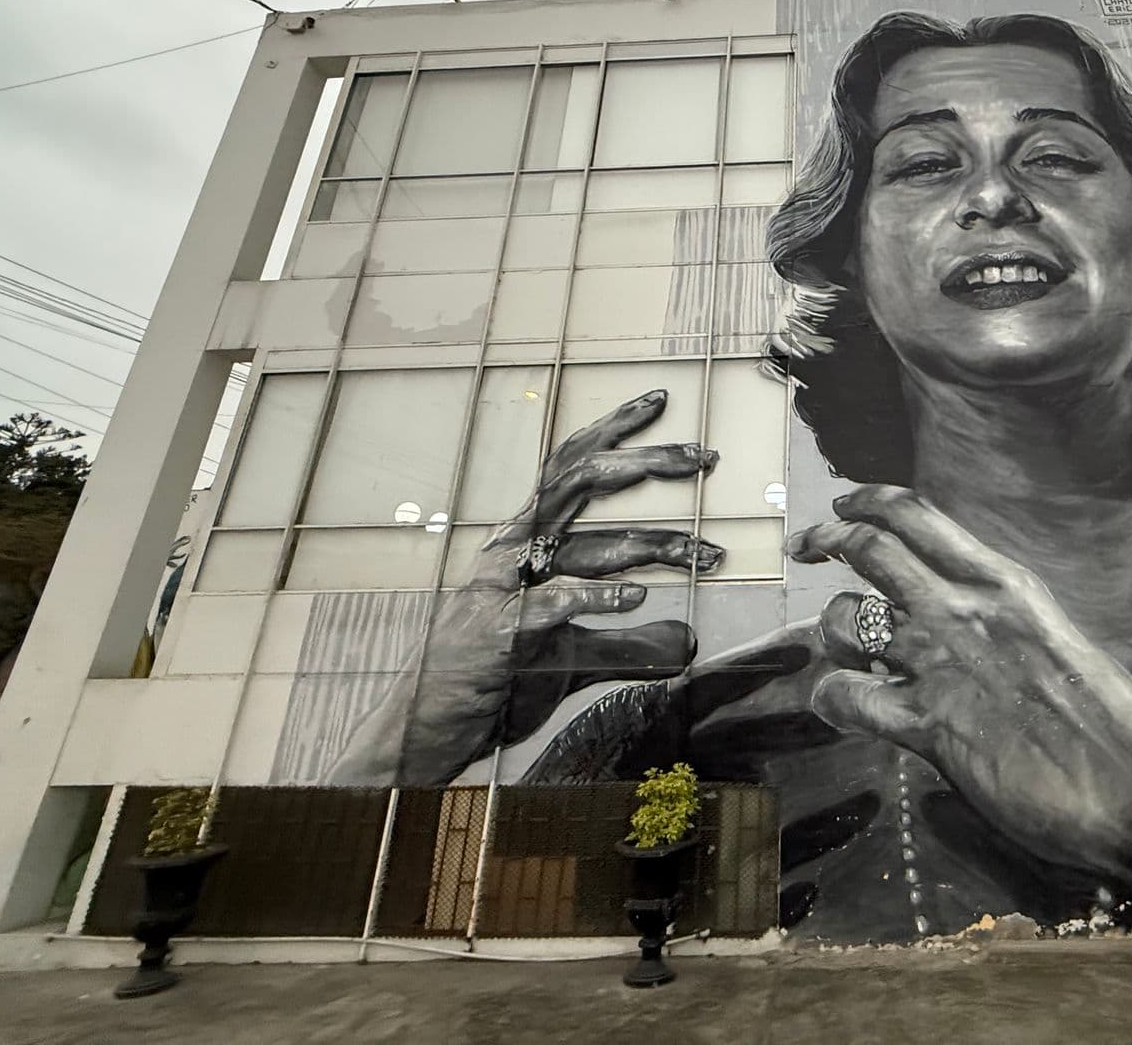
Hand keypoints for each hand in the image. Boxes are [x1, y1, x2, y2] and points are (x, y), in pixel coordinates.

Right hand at [332, 389, 720, 784]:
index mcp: (524, 541)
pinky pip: (551, 606)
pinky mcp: (498, 636)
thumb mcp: (572, 659)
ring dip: (649, 546)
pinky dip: (596, 599)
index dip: (613, 428)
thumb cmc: (496, 683)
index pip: (570, 466)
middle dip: (647, 463)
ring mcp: (501, 590)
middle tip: (705, 458)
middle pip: (580, 483)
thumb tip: (686, 642)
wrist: (426, 732)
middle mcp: (511, 550)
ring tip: (703, 552)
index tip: (661, 400)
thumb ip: (629, 646)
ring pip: (579, 544)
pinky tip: (636, 598)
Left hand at [790, 484, 1131, 886]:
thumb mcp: (1055, 641)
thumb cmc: (1108, 722)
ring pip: (845, 619)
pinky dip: (831, 698)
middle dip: (827, 540)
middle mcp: (966, 611)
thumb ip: (1004, 627)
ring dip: (828, 632)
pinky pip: (848, 697)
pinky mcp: (928, 726)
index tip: (841, 505)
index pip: (919, 516)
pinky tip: (842, 706)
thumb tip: (969, 631)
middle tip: (806, 547)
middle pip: (870, 548)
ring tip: (839, 651)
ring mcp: (942, 665)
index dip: (867, 503)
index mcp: (1006, 584)